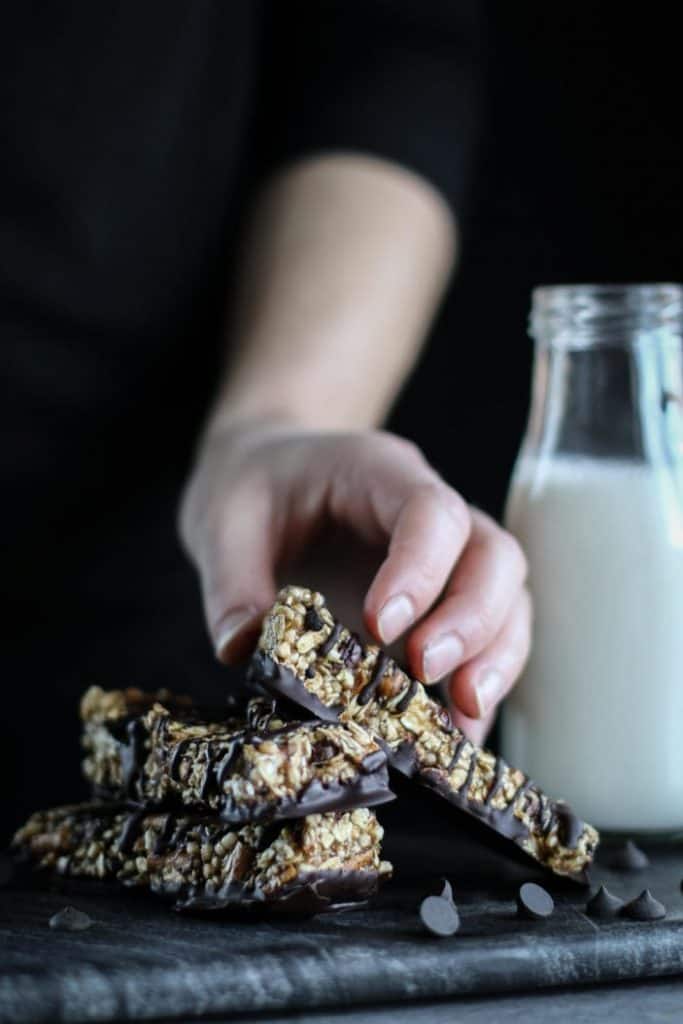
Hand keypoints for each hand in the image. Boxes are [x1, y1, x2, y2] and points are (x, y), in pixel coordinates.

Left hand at [179, 420, 530, 742]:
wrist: (266, 476)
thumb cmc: (253, 488)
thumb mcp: (223, 521)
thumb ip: (232, 583)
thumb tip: (243, 650)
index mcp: (379, 473)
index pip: (432, 511)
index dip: (422, 569)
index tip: (382, 626)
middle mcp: (430, 513)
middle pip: (494, 554)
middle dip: (473, 619)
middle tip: (425, 672)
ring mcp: (446, 558)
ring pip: (509, 596)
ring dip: (495, 657)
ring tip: (462, 715)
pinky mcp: (443, 602)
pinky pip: (490, 636)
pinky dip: (483, 683)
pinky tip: (460, 731)